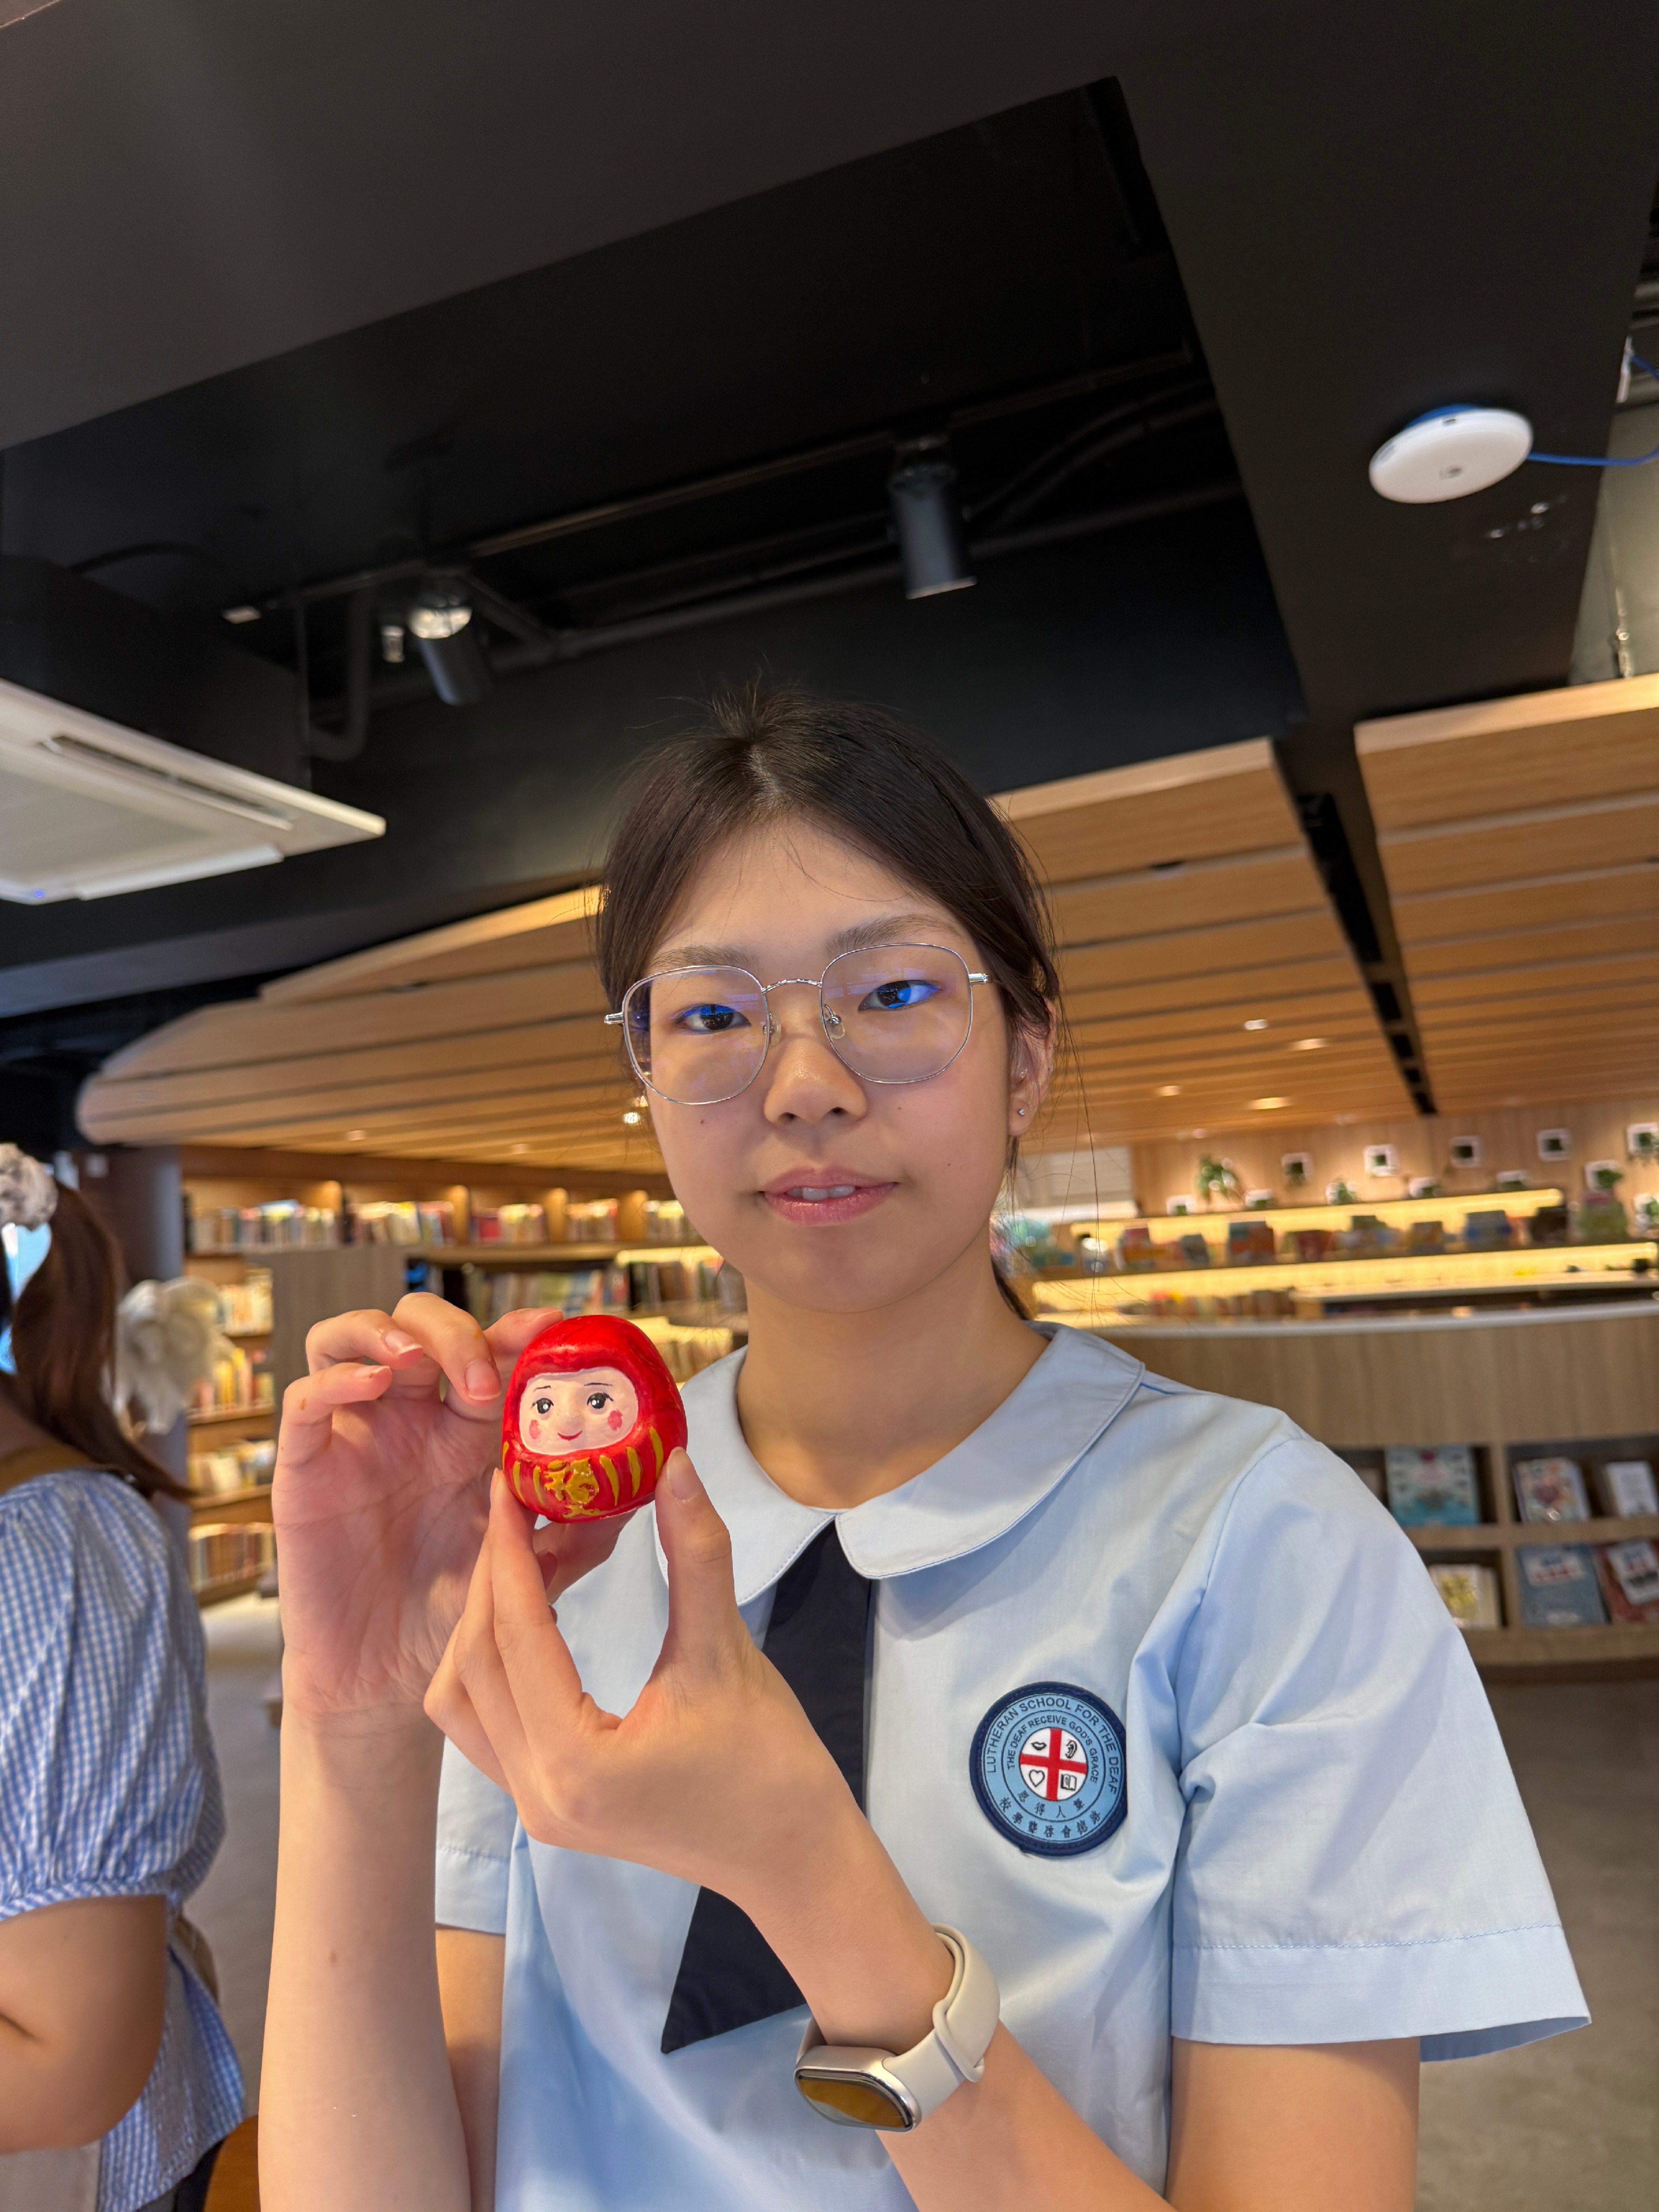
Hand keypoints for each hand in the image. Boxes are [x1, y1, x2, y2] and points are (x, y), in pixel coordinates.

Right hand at [274, 1296, 629, 1725]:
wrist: (387, 1683)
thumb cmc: (453, 1615)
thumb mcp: (527, 1567)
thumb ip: (578, 1531)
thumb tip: (645, 1488)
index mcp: (463, 1430)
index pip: (485, 1353)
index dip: (514, 1331)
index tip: (551, 1327)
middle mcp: (408, 1420)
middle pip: (420, 1326)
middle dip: (455, 1332)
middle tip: (484, 1376)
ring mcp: (354, 1437)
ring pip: (352, 1338)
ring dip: (389, 1333)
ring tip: (419, 1360)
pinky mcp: (304, 1468)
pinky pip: (302, 1399)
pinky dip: (335, 1378)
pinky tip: (372, 1383)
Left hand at [425, 1453, 852, 1908]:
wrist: (792, 1855)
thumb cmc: (771, 1763)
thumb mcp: (728, 1652)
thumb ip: (695, 1555)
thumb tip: (673, 1464)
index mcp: (574, 1762)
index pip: (514, 1636)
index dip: (506, 1551)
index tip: (506, 1483)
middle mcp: (535, 1792)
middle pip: (474, 1665)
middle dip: (491, 1578)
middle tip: (520, 1507)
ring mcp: (535, 1805)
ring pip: (465, 1699)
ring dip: (484, 1624)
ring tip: (526, 1557)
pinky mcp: (546, 1803)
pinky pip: (487, 1724)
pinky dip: (495, 1663)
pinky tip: (533, 1613)